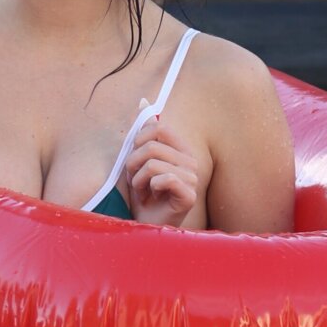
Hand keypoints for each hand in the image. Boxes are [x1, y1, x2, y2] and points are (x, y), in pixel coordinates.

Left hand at [124, 105, 200, 227]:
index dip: (138, 142)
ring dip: (138, 180)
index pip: (159, 128)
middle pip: (152, 146)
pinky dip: (149, 188)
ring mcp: (193, 179)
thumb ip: (143, 132)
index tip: (135, 161)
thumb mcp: (139, 160)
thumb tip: (143, 101)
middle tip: (135, 180)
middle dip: (133, 164)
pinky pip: (165, 179)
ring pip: (153, 164)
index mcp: (181, 149)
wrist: (146, 225)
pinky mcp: (189, 196)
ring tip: (142, 190)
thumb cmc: (143, 194)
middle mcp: (191, 162)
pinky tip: (151, 198)